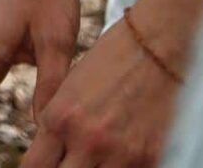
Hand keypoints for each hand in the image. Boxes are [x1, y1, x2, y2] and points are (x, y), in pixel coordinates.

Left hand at [21, 14, 181, 167]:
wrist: (158, 46)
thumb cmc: (110, 61)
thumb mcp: (70, 89)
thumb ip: (57, 126)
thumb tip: (49, 159)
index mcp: (60, 118)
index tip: (44, 167)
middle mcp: (86, 140)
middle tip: (69, 162)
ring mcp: (120, 152)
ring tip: (94, 160)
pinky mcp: (150, 158)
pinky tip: (118, 159)